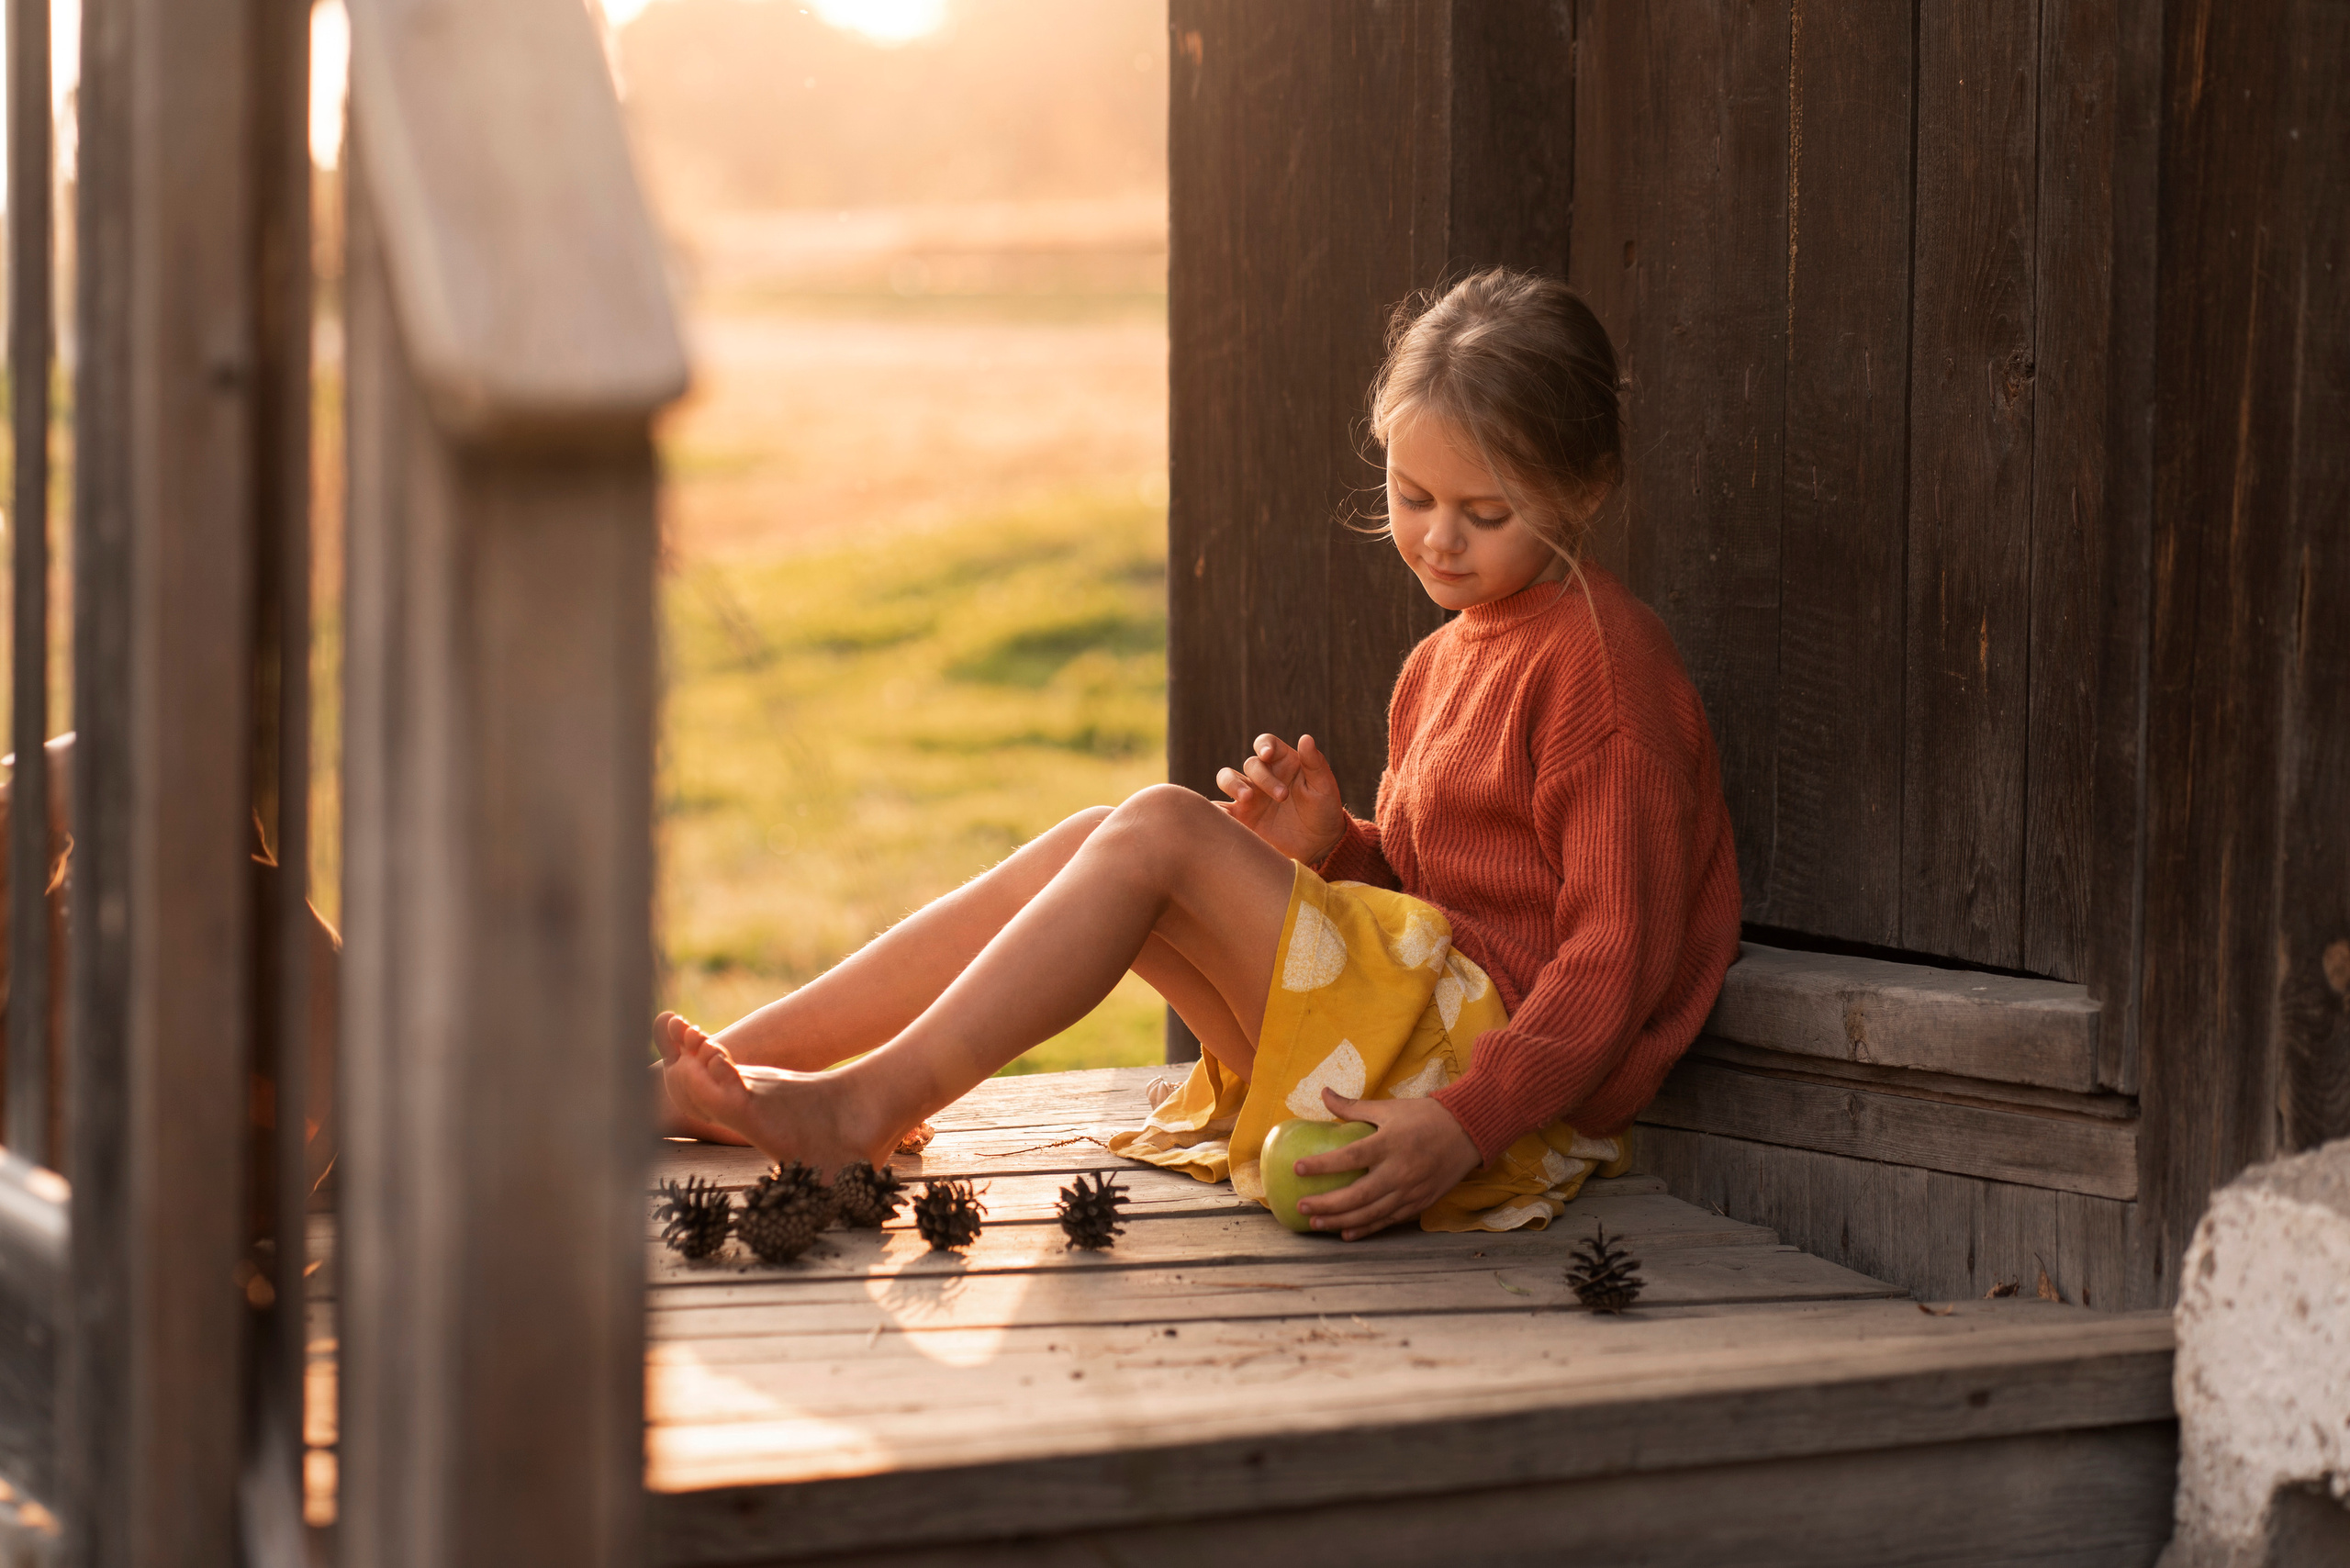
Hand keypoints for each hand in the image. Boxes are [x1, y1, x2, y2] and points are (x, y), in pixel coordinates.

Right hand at [1215, 733, 1346, 863]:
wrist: (1318, 845)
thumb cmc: (1323, 811)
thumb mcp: (1324, 787)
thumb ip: (1314, 763)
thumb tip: (1305, 737)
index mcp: (1283, 762)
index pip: (1266, 744)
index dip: (1264, 745)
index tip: (1267, 754)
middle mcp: (1262, 776)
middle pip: (1251, 764)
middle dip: (1263, 777)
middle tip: (1282, 797)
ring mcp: (1249, 796)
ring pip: (1227, 778)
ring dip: (1232, 784)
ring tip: (1247, 798)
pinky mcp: (1241, 817)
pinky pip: (1221, 808)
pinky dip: (1217, 809)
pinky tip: (1225, 815)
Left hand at [1291, 1088, 1480, 1239]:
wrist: (1469, 1132)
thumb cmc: (1425, 1116)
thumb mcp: (1389, 1108)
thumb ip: (1353, 1107)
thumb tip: (1323, 1093)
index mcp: (1390, 1143)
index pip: (1350, 1158)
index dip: (1322, 1165)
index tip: (1297, 1168)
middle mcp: (1400, 1171)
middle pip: (1357, 1195)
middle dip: (1327, 1204)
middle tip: (1301, 1206)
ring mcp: (1411, 1191)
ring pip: (1371, 1213)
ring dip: (1341, 1221)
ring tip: (1315, 1223)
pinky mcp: (1420, 1203)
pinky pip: (1389, 1221)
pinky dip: (1366, 1228)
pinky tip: (1346, 1233)